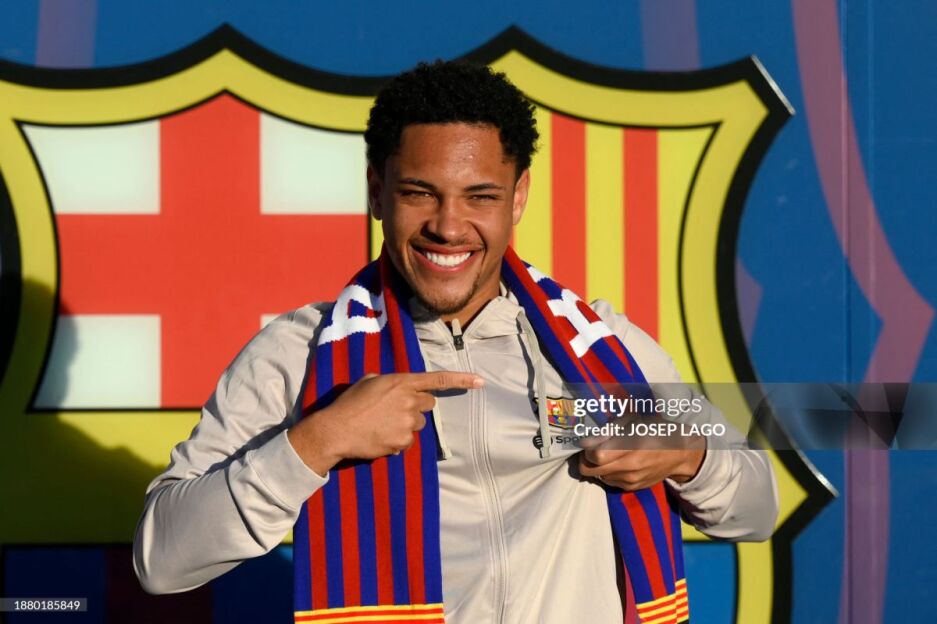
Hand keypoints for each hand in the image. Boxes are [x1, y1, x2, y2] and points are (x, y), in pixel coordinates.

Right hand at [288, 371, 483, 474]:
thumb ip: (388, 382)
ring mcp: (407, 423)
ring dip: (405, 425)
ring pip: (417, 425)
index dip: (462, 380)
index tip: (481, 382)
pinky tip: (379, 437)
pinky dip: (396, 441)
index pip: (437, 380)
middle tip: (395, 411)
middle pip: (428, 405)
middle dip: (417, 407)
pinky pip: (407, 442)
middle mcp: (409, 401)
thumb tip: (395, 389)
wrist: (337, 430)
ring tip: (381, 425)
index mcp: (401, 382)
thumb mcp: (368, 382)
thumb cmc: (349, 403)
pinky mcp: (402, 442)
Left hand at [578, 434, 705, 490]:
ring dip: (597, 466)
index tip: (589, 441)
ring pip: (598, 476)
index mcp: (630, 449)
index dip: (587, 448)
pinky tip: (617, 462)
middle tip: (592, 449)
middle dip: (586, 459)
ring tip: (607, 454)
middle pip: (590, 470)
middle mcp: (628, 468)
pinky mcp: (631, 488)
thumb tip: (591, 437)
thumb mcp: (636, 421)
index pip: (596, 456)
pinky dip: (608, 472)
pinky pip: (609, 481)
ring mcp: (629, 481)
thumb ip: (612, 428)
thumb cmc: (657, 431)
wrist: (679, 455)